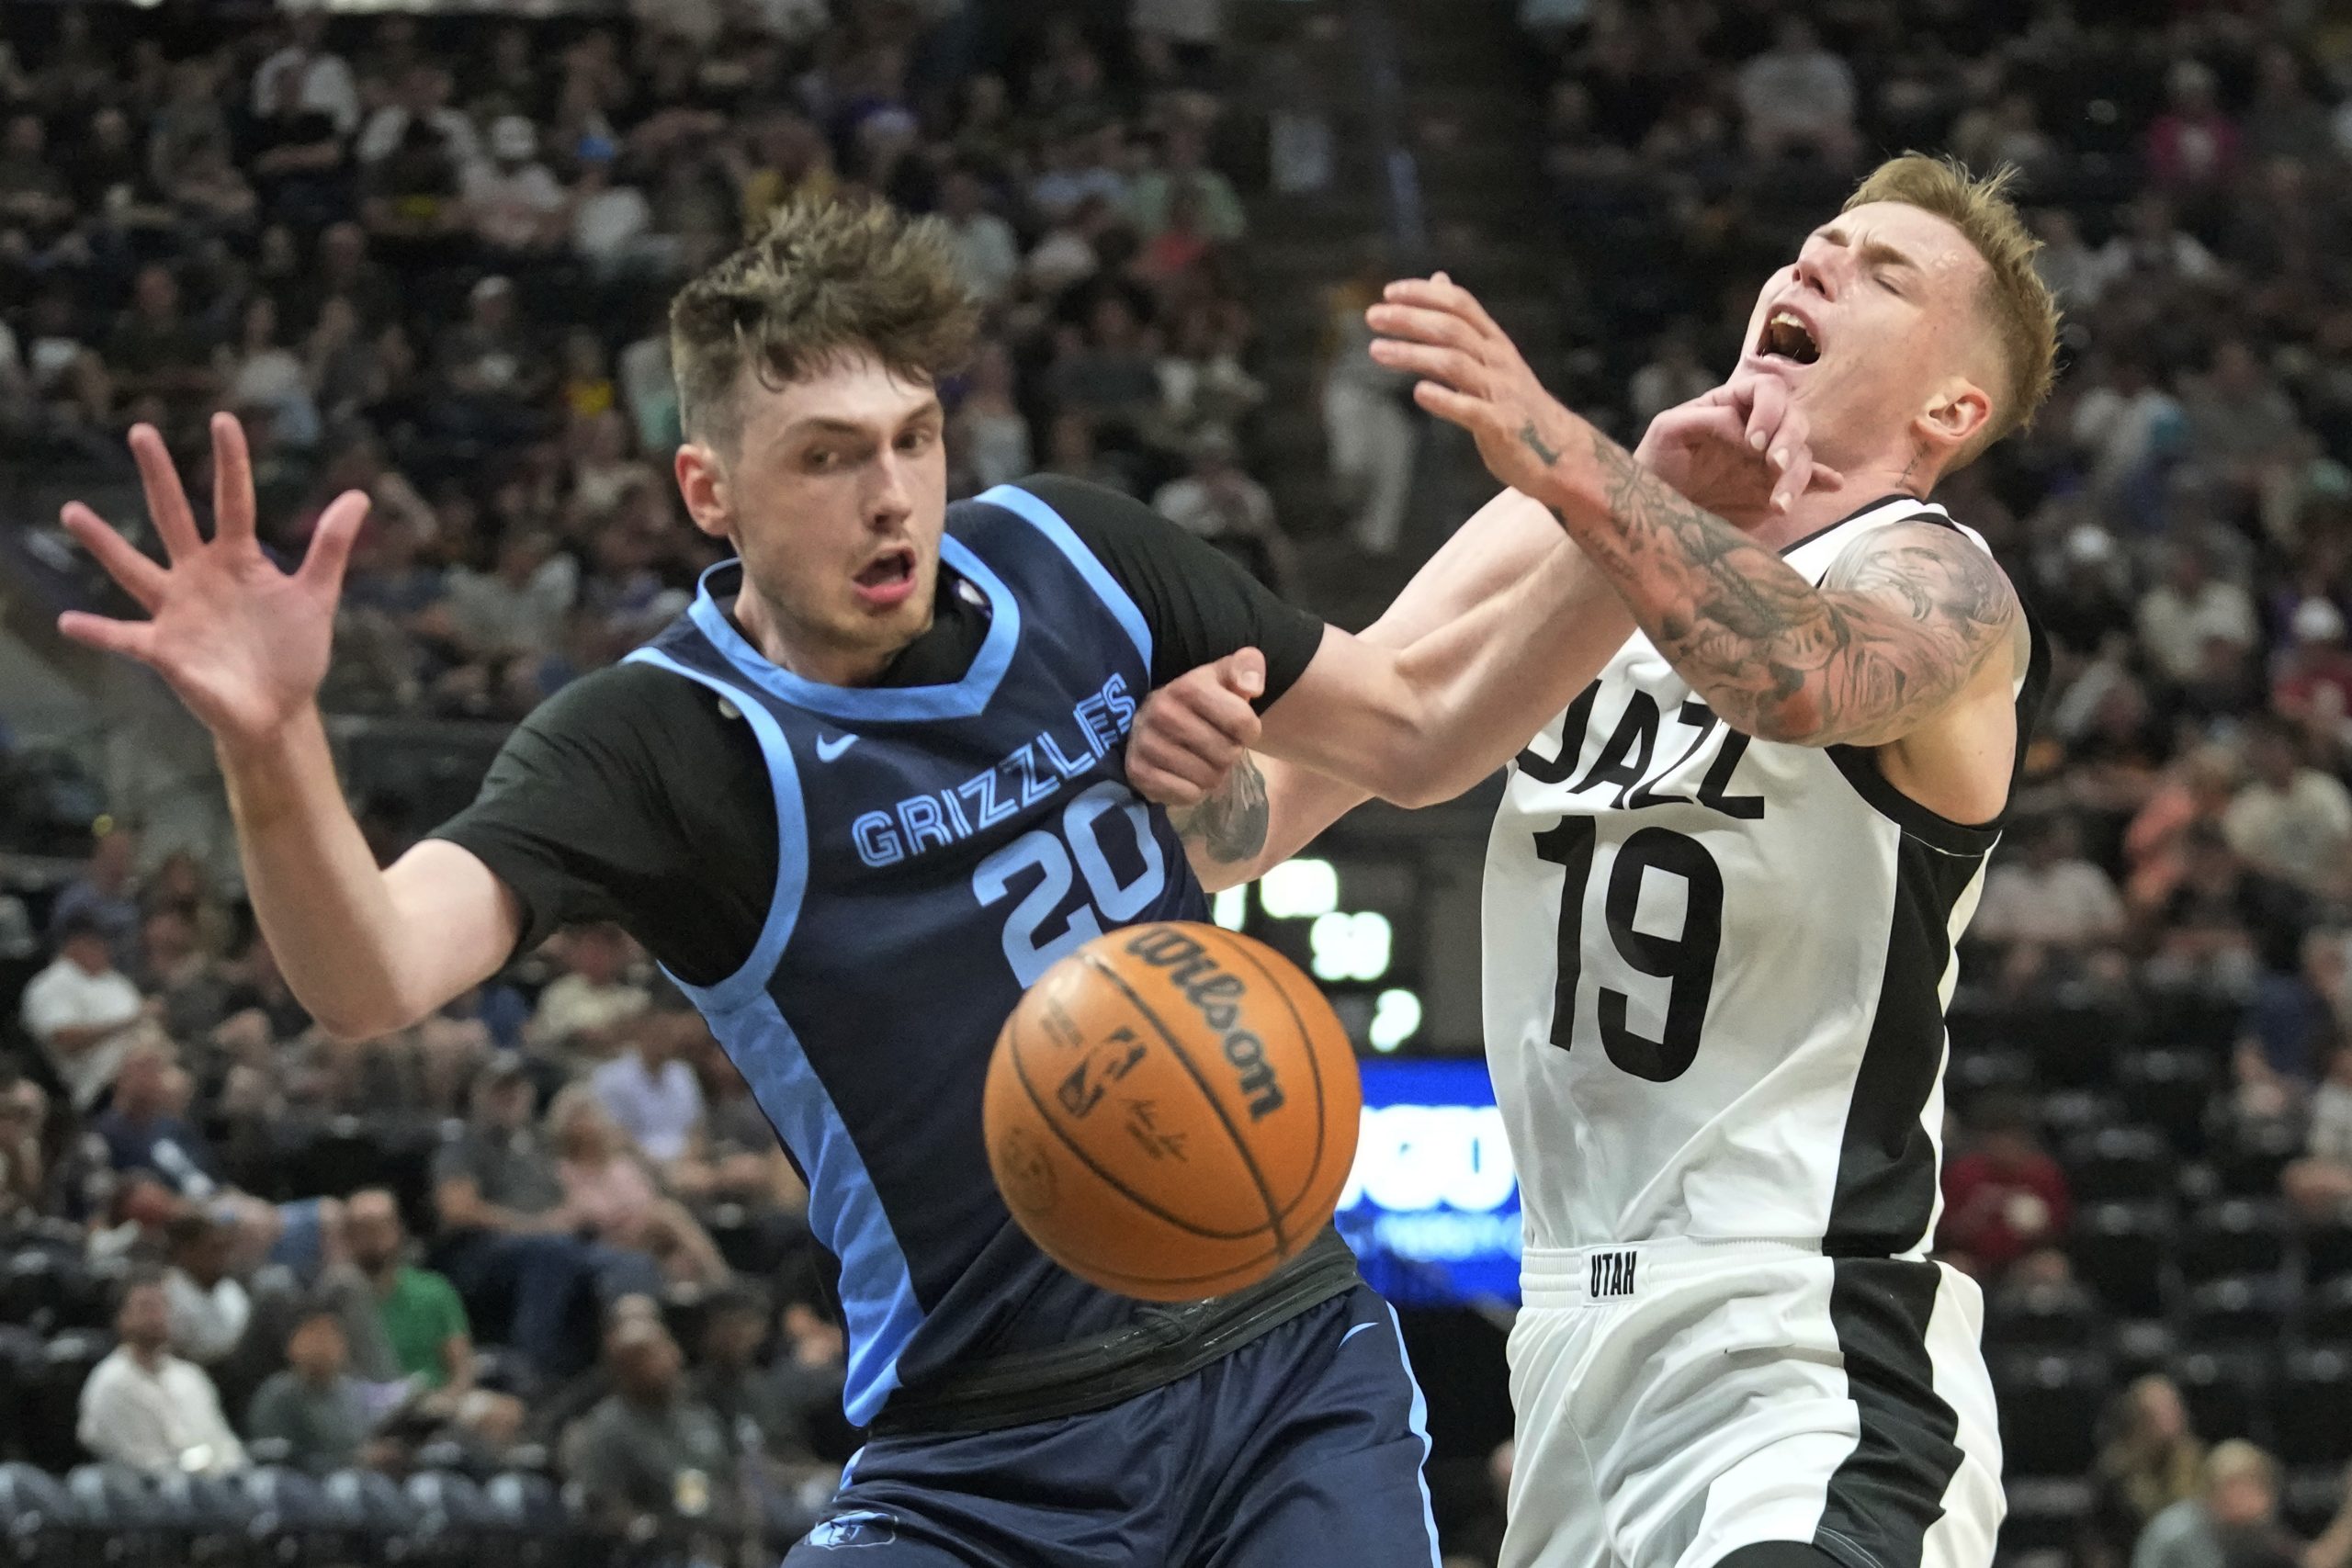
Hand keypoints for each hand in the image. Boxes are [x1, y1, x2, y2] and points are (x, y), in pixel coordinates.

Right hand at [58, 414, 368, 752]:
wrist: (279, 709)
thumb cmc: (294, 651)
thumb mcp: (317, 596)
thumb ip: (331, 548)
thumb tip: (359, 496)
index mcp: (239, 560)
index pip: (234, 502)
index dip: (231, 464)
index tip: (223, 420)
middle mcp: (200, 576)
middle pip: (175, 517)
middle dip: (160, 477)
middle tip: (142, 431)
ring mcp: (177, 610)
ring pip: (133, 569)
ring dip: (104, 542)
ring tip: (71, 511)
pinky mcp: (164, 650)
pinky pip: (124, 638)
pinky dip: (97, 632)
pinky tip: (67, 622)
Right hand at [1125, 649, 1263, 807]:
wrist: (1154, 719)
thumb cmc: (1200, 701)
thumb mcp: (1225, 675)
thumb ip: (1247, 667)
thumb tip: (1252, 687)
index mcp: (1188, 685)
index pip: (1243, 723)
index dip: (1250, 731)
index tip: (1238, 728)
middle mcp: (1162, 711)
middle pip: (1227, 754)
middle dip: (1230, 753)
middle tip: (1216, 745)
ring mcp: (1146, 742)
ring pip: (1209, 778)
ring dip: (1213, 774)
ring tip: (1202, 759)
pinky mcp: (1137, 771)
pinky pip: (1188, 795)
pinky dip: (1193, 791)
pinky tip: (1185, 774)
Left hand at [1366, 274, 1583, 501]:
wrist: (1561, 453)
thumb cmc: (1516, 404)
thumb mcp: (1493, 356)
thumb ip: (1464, 323)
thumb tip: (1439, 279)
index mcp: (1495, 342)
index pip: (1461, 304)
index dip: (1425, 294)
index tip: (1389, 292)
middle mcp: (1499, 361)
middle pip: (1452, 329)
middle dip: (1410, 319)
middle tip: (1372, 317)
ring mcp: (1501, 393)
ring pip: (1455, 363)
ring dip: (1413, 354)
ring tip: (1376, 351)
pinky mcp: (1501, 426)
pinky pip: (1470, 409)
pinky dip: (1445, 399)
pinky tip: (1419, 392)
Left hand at [1633, 372, 1844, 520]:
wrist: (1656, 511)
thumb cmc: (1655, 464)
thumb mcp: (1667, 431)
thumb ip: (1705, 419)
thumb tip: (1742, 427)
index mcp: (1730, 404)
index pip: (1767, 389)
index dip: (1769, 410)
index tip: (1754, 441)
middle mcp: (1756, 428)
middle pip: (1794, 418)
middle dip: (1789, 440)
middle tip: (1772, 465)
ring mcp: (1767, 459)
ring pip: (1802, 454)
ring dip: (1797, 476)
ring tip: (1778, 506)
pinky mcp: (1773, 488)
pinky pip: (1807, 480)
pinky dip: (1820, 481)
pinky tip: (1832, 484)